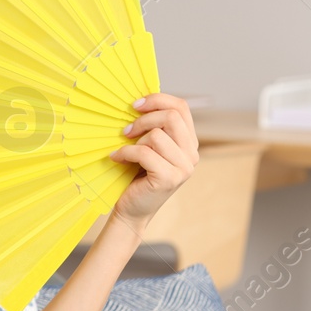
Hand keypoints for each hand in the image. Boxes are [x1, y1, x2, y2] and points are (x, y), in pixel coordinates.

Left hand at [107, 92, 199, 233]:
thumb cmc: (137, 176)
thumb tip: (139, 101)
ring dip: (135, 140)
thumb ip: (154, 127)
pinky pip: (145, 153)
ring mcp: (183, 168)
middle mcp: (191, 154)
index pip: (181, 107)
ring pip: (157, 135)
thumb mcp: (149, 147)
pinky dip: (126, 153)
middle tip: (126, 131)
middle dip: (144, 119)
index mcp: (189, 142)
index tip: (135, 105)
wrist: (132, 210)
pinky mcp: (169, 178)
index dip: (158, 100)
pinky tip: (118, 158)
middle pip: (172, 117)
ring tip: (125, 150)